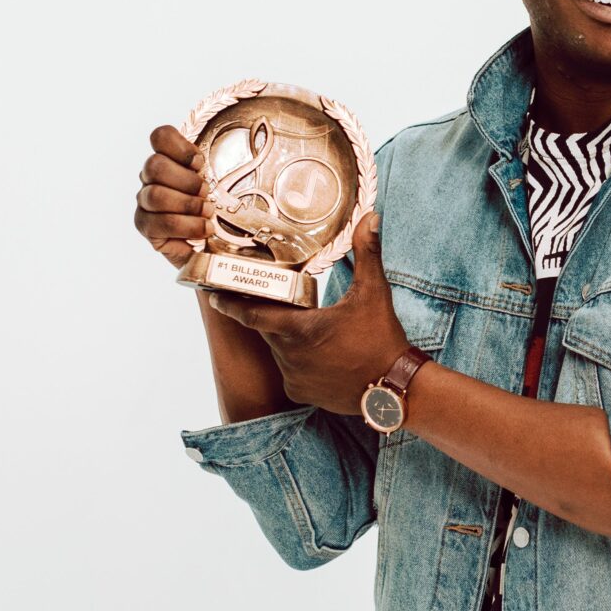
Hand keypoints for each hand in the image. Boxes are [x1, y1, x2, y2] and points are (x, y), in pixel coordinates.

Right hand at [133, 125, 207, 270]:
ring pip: (155, 195)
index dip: (181, 147)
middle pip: (154, 165)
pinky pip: (160, 222)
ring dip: (188, 204)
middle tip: (206, 192)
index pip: (160, 136)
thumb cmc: (215, 210)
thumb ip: (214, 164)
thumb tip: (226, 148)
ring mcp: (145, 202)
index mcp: (168, 160)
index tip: (199, 164)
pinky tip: (204, 229)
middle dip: (187, 180)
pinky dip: (187, 226)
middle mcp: (151, 178)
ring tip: (208, 212)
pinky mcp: (145, 226)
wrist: (213, 246)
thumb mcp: (220, 183)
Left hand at [204, 210, 409, 417]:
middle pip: (266, 329)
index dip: (231, 304)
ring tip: (309, 330)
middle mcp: (290, 355)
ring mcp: (294, 377)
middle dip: (268, 315)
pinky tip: (320, 355)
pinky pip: (290, 372)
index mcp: (300, 328)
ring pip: (278, 351)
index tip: (215, 297)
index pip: (252, 314)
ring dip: (286, 339)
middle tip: (272, 301)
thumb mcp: (374, 293)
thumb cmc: (382, 340)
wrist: (395, 389)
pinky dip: (298, 361)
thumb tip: (371, 217)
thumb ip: (367, 253)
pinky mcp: (301, 393)